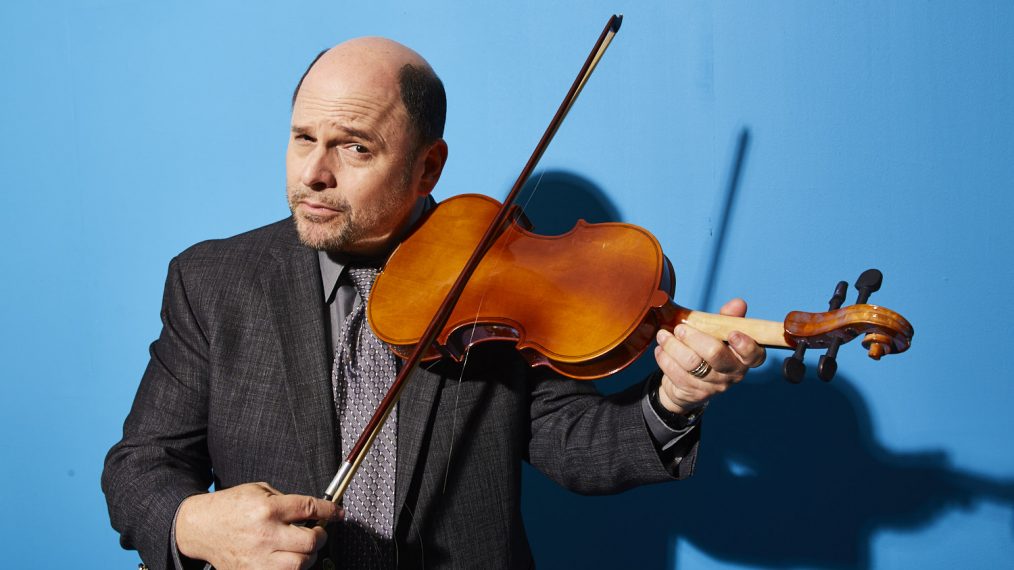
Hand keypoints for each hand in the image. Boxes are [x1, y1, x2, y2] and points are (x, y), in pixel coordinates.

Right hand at [175, 481, 342, 569]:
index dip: (330, 511)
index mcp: (268, 509)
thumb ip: (287, 501)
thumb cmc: (229, 507)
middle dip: (321, 536)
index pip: (310, 509)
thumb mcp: (259, 490)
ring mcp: (258, 558)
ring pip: (301, 564)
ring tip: (303, 547)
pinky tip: (288, 558)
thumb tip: (313, 511)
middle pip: (311, 541)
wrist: (200, 527)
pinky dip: (291, 567)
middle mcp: (265, 534)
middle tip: (318, 531)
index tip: (338, 513)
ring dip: (308, 555)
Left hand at [654, 298, 765, 414]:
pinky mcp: (694, 393)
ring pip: (691, 363)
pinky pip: (676, 373)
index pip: (754, 355)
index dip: (745, 345)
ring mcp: (713, 386)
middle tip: (679, 328)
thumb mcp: (718, 333)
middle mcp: (732, 373)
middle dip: (693, 337)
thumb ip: (727, 319)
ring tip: (663, 335)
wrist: (687, 385)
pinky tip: (661, 350)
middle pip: (715, 354)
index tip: (732, 333)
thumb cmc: (706, 352)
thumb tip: (738, 303)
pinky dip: (664, 358)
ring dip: (673, 345)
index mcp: (743, 357)